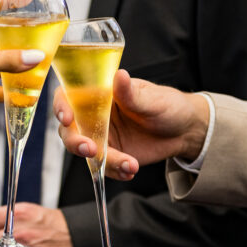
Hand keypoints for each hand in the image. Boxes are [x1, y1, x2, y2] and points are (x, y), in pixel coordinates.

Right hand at [54, 70, 209, 177]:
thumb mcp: (152, 98)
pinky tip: (132, 169)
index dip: (61, 106)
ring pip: (86, 153)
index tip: (67, 118)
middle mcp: (94, 116)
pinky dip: (116, 171)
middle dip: (75, 141)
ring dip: (103, 161)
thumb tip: (119, 76)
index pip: (69, 96)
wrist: (184, 131)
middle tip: (92, 150)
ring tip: (130, 164)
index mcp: (99, 94)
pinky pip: (104, 168)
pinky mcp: (111, 156)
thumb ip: (131, 92)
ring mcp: (102, 138)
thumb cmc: (167, 105)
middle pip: (69, 130)